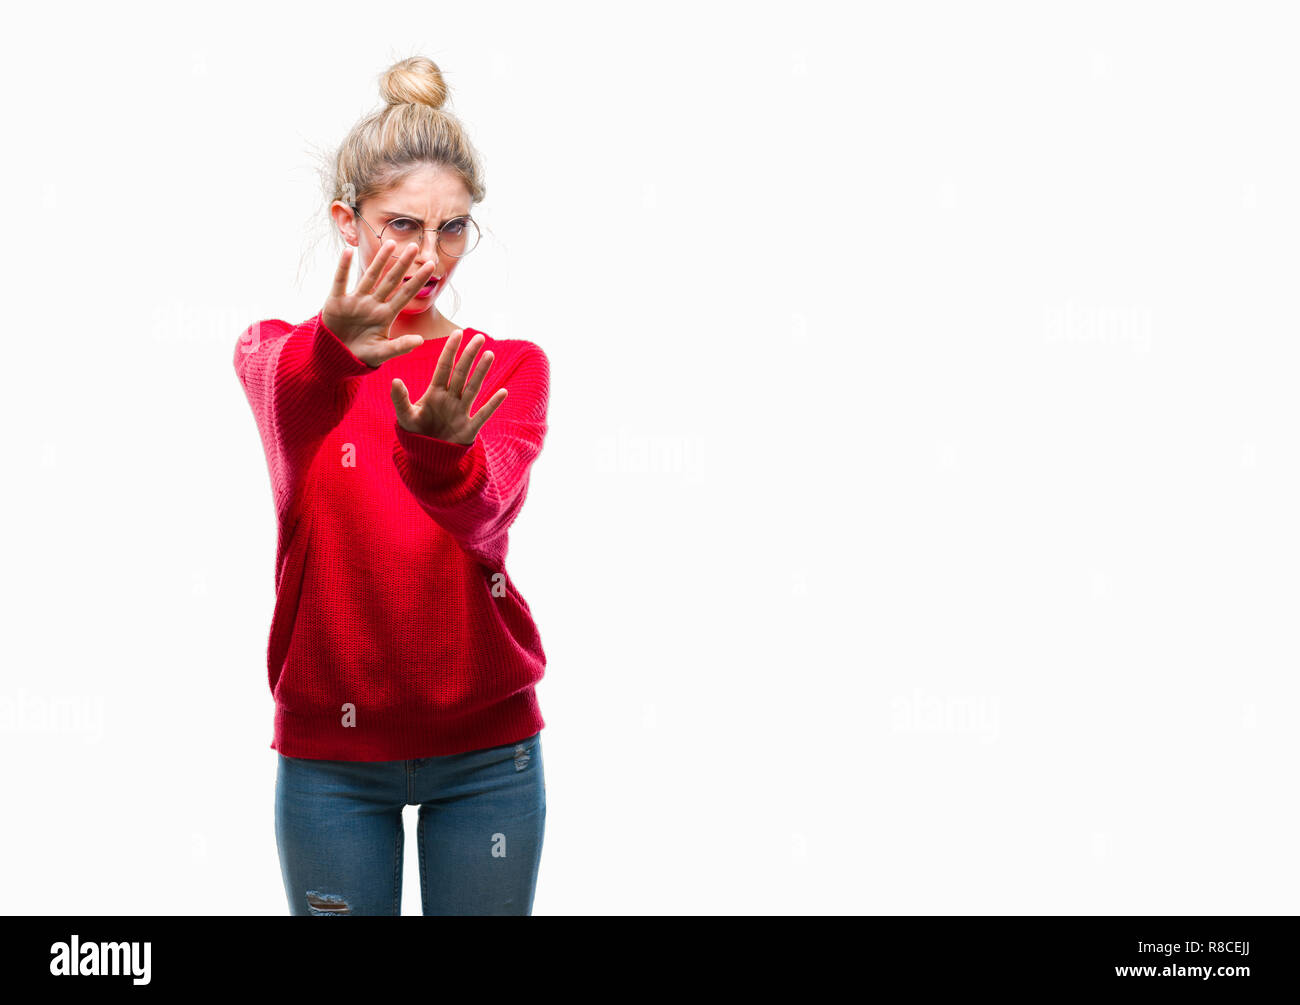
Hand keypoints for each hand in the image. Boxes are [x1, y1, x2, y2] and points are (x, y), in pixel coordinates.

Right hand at [320, 241, 437, 367]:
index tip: (431, 265)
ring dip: (379, 260)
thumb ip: (399, 346)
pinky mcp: (336, 302)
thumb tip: (420, 341)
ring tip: (390, 243)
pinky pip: (340, 282)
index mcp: (385, 315)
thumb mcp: (381, 353)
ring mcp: (355, 301)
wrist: (335, 358)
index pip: (405, 294)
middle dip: (402, 264)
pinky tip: (347, 252)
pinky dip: (343, 268)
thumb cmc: (361, 355)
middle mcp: (373, 304)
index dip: (417, 280)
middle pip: (390, 281)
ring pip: (370, 277)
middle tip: (414, 245)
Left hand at [390, 330, 507, 443]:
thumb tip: (395, 380)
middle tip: (478, 337)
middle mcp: (450, 398)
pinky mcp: (469, 428)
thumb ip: (399, 399)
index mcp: (435, 392)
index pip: (444, 367)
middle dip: (469, 355)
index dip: (450, 350)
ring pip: (473, 388)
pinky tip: (503, 392)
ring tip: (489, 354)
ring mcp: (461, 412)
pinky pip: (483, 415)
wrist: (427, 456)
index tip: (457, 333)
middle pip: (461, 373)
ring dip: (481, 372)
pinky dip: (492, 404)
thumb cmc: (416, 433)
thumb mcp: (405, 416)